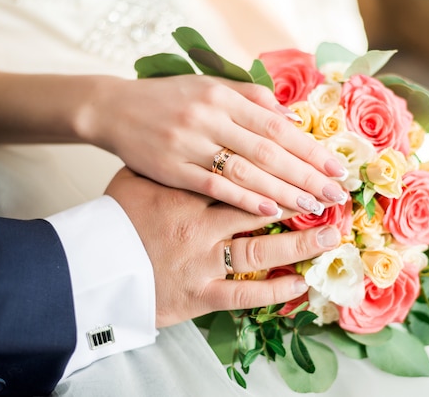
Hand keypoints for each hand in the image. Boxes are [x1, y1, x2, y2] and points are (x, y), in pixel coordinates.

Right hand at [84, 74, 347, 216]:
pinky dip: (243, 198)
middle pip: (268, 150)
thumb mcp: (209, 86)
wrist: (114, 109)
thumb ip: (250, 98)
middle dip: (306, 173)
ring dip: (282, 190)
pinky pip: (214, 187)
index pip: (277, 125)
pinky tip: (270, 210)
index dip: (310, 148)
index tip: (337, 166)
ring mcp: (190, 144)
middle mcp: (210, 118)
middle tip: (336, 192)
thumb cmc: (169, 99)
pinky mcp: (172, 169)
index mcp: (223, 97)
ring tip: (312, 205)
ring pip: (245, 171)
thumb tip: (292, 118)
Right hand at [105, 168, 341, 327]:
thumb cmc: (124, 211)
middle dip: (303, 195)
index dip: (293, 161)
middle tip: (336, 195)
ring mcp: (198, 255)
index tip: (323, 164)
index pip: (253, 161)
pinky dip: (272, 288)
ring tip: (329, 234)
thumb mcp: (152, 169)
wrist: (92, 258)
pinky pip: (241, 291)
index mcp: (189, 180)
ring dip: (297, 242)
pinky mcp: (195, 290)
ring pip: (258, 246)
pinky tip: (300, 282)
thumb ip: (194, 149)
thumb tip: (234, 137)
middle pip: (262, 200)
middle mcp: (198, 219)